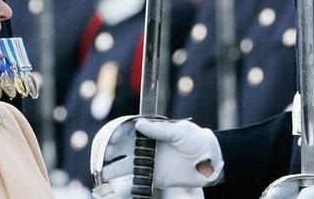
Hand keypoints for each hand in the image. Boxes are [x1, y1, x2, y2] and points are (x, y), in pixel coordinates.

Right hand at [95, 117, 223, 191]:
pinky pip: (135, 181)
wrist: (211, 162)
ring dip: (112, 170)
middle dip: (109, 152)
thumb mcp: (180, 132)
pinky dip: (125, 185)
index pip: (128, 130)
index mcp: (151, 131)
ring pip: (125, 166)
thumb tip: (139, 125)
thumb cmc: (197, 141)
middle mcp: (146, 146)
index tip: (110, 138)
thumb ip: (160, 131)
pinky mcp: (153, 178)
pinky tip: (116, 188)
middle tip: (102, 157)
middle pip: (121, 148)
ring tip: (102, 175)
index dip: (117, 133)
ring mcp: (148, 162)